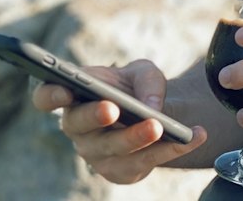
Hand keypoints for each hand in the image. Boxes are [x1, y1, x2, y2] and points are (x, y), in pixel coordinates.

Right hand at [31, 59, 205, 183]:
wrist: (153, 111)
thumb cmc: (135, 87)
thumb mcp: (143, 72)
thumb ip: (146, 81)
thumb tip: (152, 106)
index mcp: (74, 97)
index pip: (46, 97)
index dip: (49, 95)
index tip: (62, 89)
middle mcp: (79, 129)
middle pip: (80, 127)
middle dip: (96, 117)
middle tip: (113, 109)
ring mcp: (97, 155)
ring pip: (114, 150)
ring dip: (137, 139)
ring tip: (160, 126)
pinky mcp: (121, 171)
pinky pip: (145, 163)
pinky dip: (173, 148)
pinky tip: (195, 135)